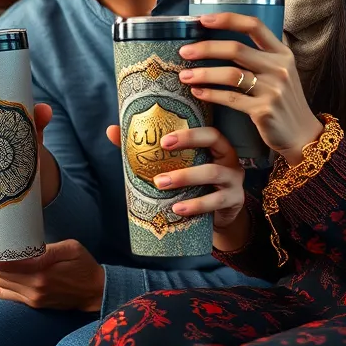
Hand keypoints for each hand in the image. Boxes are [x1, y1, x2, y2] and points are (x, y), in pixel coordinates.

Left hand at [0, 239, 103, 310]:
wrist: (96, 292)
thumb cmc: (83, 264)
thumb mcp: (70, 248)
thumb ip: (46, 249)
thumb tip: (24, 249)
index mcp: (42, 271)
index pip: (7, 265)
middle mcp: (34, 287)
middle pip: (0, 276)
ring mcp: (33, 298)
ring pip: (2, 287)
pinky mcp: (34, 304)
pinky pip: (8, 299)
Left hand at [106, 124, 245, 227]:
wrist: (216, 217)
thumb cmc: (192, 184)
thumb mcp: (174, 166)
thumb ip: (145, 149)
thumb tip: (111, 130)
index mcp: (213, 145)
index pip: (207, 129)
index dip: (188, 131)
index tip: (163, 138)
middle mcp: (227, 158)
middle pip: (216, 141)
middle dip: (189, 140)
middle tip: (162, 147)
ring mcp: (234, 180)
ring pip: (213, 172)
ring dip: (185, 176)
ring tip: (160, 183)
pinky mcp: (234, 201)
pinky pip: (216, 201)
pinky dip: (196, 205)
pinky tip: (178, 208)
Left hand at [180, 13, 323, 165]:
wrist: (303, 134)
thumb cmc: (283, 100)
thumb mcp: (278, 72)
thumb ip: (257, 57)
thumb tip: (216, 44)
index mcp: (282, 53)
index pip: (254, 26)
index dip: (227, 19)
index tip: (202, 19)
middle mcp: (279, 68)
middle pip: (236, 49)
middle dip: (205, 48)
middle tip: (184, 51)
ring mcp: (273, 89)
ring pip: (230, 74)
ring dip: (203, 74)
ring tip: (184, 75)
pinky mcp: (264, 110)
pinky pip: (230, 98)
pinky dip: (210, 94)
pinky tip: (197, 92)